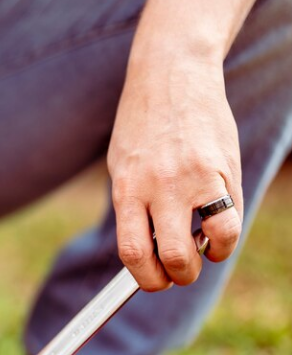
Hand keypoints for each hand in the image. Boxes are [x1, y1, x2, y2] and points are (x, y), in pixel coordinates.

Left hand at [108, 55, 242, 290]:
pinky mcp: (223, 169)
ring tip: (201, 251)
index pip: (132, 252)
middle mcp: (158, 187)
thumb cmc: (143, 126)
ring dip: (204, 261)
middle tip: (179, 270)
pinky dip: (225, 238)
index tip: (153, 280)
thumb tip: (146, 252)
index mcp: (127, 189)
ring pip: (206, 244)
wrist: (171, 74)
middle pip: (169, 257)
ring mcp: (194, 179)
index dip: (144, 278)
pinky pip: (231, 220)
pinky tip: (217, 231)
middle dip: (175, 277)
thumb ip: (134, 207)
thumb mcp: (122, 166)